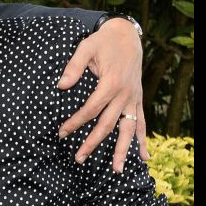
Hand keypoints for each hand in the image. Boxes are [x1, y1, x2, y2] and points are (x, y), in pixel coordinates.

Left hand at [56, 18, 147, 171]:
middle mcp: (124, 94)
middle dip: (92, 143)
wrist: (127, 35)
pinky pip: (141, 123)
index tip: (61, 133)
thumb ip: (74, 66)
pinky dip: (142, 140)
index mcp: (111, 83)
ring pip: (128, 129)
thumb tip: (61, 85)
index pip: (90, 109)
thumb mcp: (86, 47)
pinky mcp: (137, 99)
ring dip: (122, 150)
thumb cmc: (103, 41)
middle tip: (78, 158)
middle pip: (107, 124)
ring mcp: (133, 98)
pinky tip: (144, 157)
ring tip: (116, 170)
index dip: (75, 123)